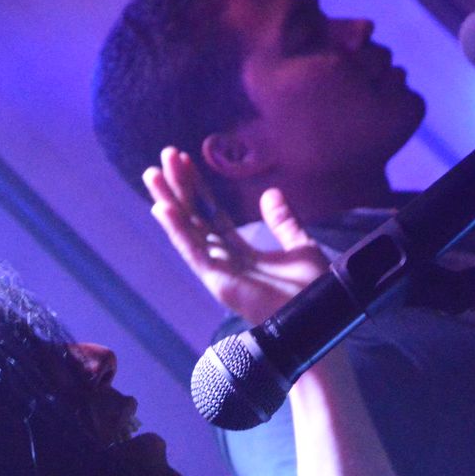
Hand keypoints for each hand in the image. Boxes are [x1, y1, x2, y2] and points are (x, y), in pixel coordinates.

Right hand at [143, 147, 327, 325]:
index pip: (213, 214)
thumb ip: (283, 222)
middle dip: (179, 188)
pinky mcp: (219, 283)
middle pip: (195, 218)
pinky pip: (194, 253)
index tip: (185, 160)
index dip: (199, 188)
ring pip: (188, 232)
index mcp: (241, 253)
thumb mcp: (300, 246)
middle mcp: (225, 262)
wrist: (321, 319)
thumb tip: (270, 193)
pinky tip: (163, 208)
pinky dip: (177, 231)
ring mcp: (219, 273)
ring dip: (169, 203)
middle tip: (165, 156)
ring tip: (153, 175)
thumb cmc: (314, 293)